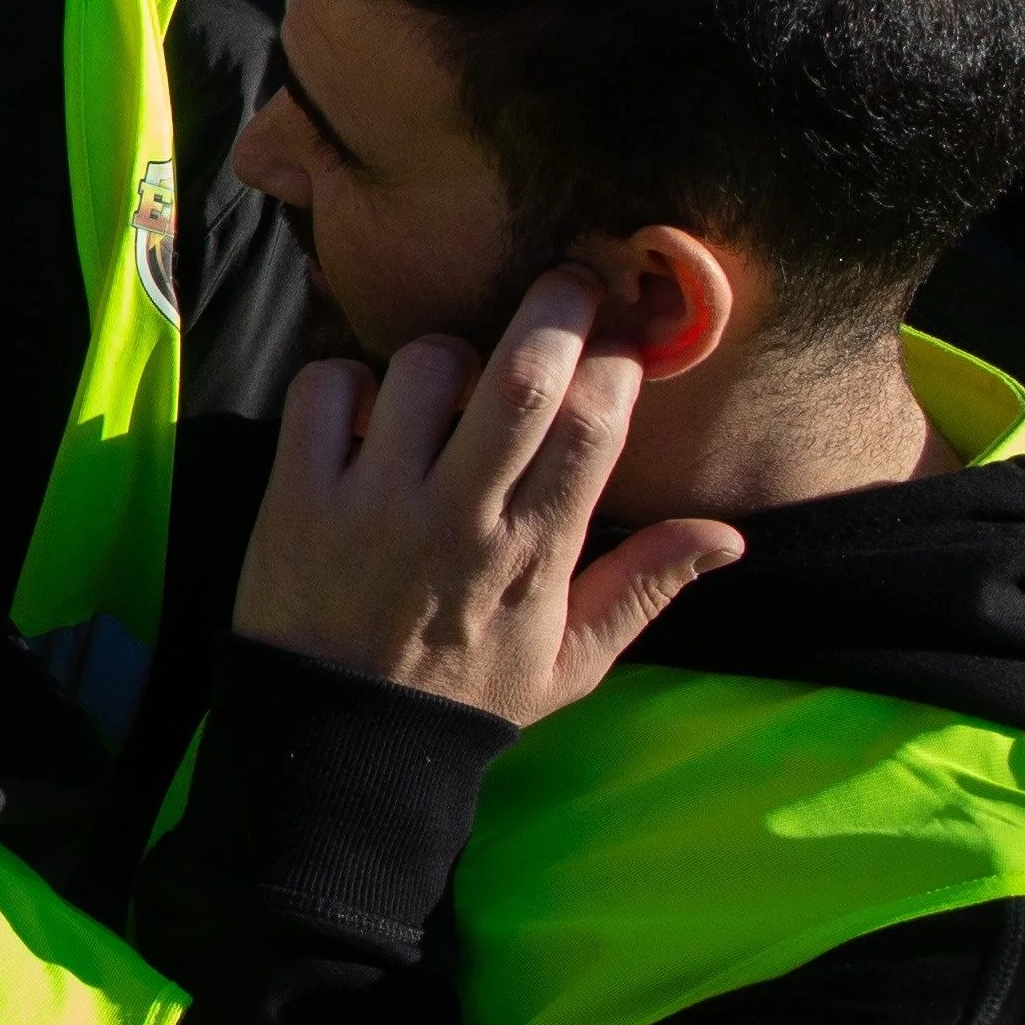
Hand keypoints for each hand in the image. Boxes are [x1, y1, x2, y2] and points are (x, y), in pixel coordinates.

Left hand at [232, 267, 746, 728]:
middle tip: (569, 282)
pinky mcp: (297, 494)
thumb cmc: (463, 694)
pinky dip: (345, 378)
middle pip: (522, 375)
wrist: (339, 743)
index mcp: (533, 551)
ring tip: (451, 378)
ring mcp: (373, 499)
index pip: (595, 426)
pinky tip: (364, 409)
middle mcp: (458, 514)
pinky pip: (324, 387)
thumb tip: (727, 534)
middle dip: (558, 307)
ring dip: (446, 351)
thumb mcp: (572, 661)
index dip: (616, 364)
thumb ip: (646, 588)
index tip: (621, 344)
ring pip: (422, 366)